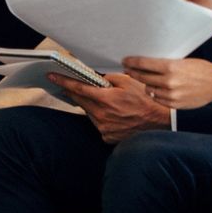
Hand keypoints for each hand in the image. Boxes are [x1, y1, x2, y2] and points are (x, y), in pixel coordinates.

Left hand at [52, 73, 170, 143]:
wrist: (159, 122)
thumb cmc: (146, 100)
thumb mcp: (128, 82)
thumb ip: (108, 78)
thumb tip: (94, 75)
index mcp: (105, 99)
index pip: (78, 88)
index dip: (63, 82)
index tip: (52, 76)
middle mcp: (101, 115)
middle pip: (80, 101)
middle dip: (74, 92)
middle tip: (68, 85)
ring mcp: (103, 128)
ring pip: (89, 112)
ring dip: (91, 105)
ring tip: (104, 100)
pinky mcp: (107, 136)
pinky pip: (98, 124)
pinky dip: (101, 117)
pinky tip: (112, 114)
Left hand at [121, 57, 211, 109]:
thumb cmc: (200, 69)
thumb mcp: (181, 61)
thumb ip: (164, 64)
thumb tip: (144, 63)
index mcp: (170, 67)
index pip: (143, 63)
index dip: (131, 62)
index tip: (125, 61)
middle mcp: (169, 81)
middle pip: (142, 77)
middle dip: (134, 72)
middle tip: (128, 70)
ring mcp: (171, 94)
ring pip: (148, 89)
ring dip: (146, 84)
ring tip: (147, 79)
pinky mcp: (174, 104)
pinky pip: (156, 98)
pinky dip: (155, 94)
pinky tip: (158, 89)